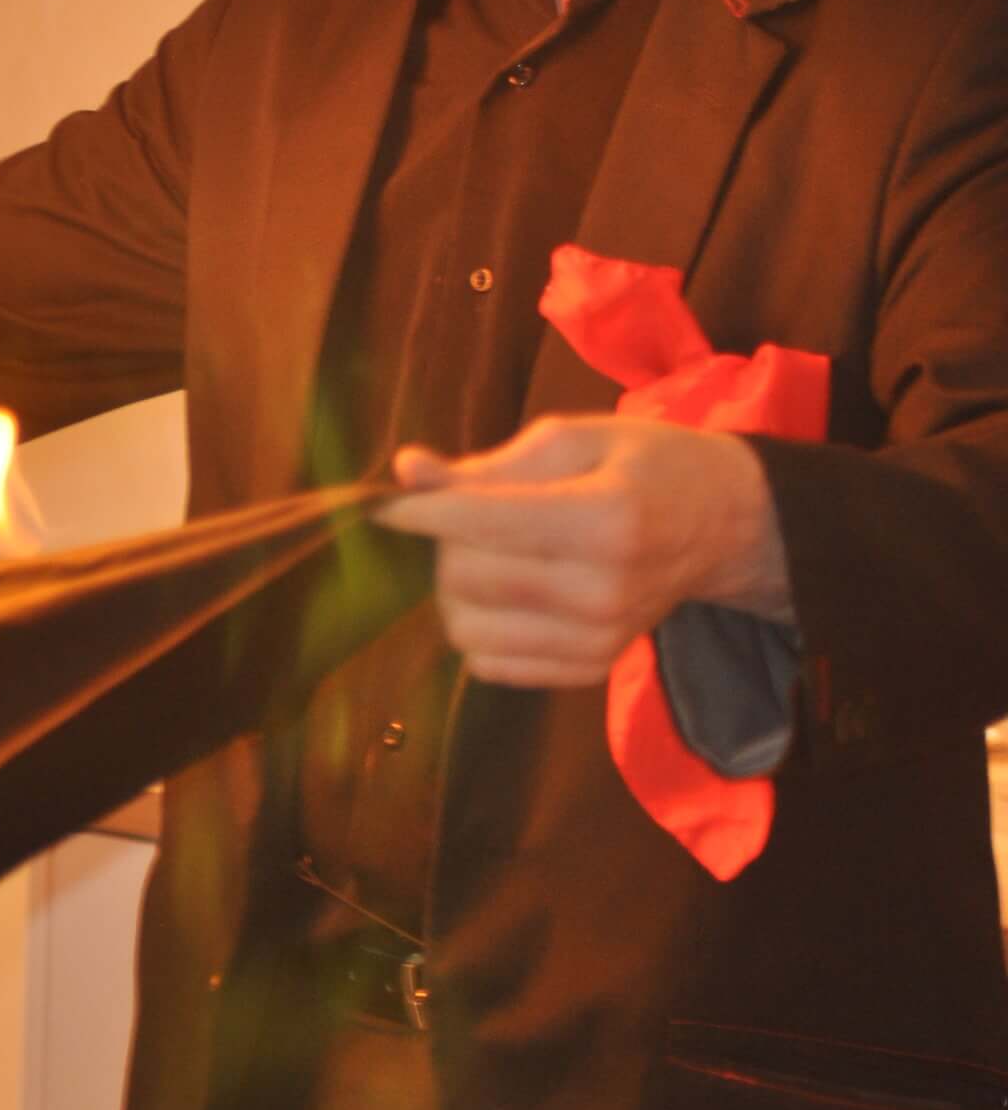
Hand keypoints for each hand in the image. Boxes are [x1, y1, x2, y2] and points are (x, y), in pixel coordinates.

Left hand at [374, 412, 793, 687]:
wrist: (723, 525)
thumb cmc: (647, 465)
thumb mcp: (575, 438)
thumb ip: (489, 463)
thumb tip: (408, 471)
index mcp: (602, 520)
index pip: (480, 523)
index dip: (419, 512)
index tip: (385, 503)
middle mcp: (602, 591)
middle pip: (465, 578)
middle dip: (445, 543)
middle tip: (469, 516)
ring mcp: (598, 640)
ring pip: (467, 630)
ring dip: (456, 590)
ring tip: (489, 556)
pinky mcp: (590, 670)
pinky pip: (491, 665)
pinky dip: (481, 629)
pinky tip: (507, 594)